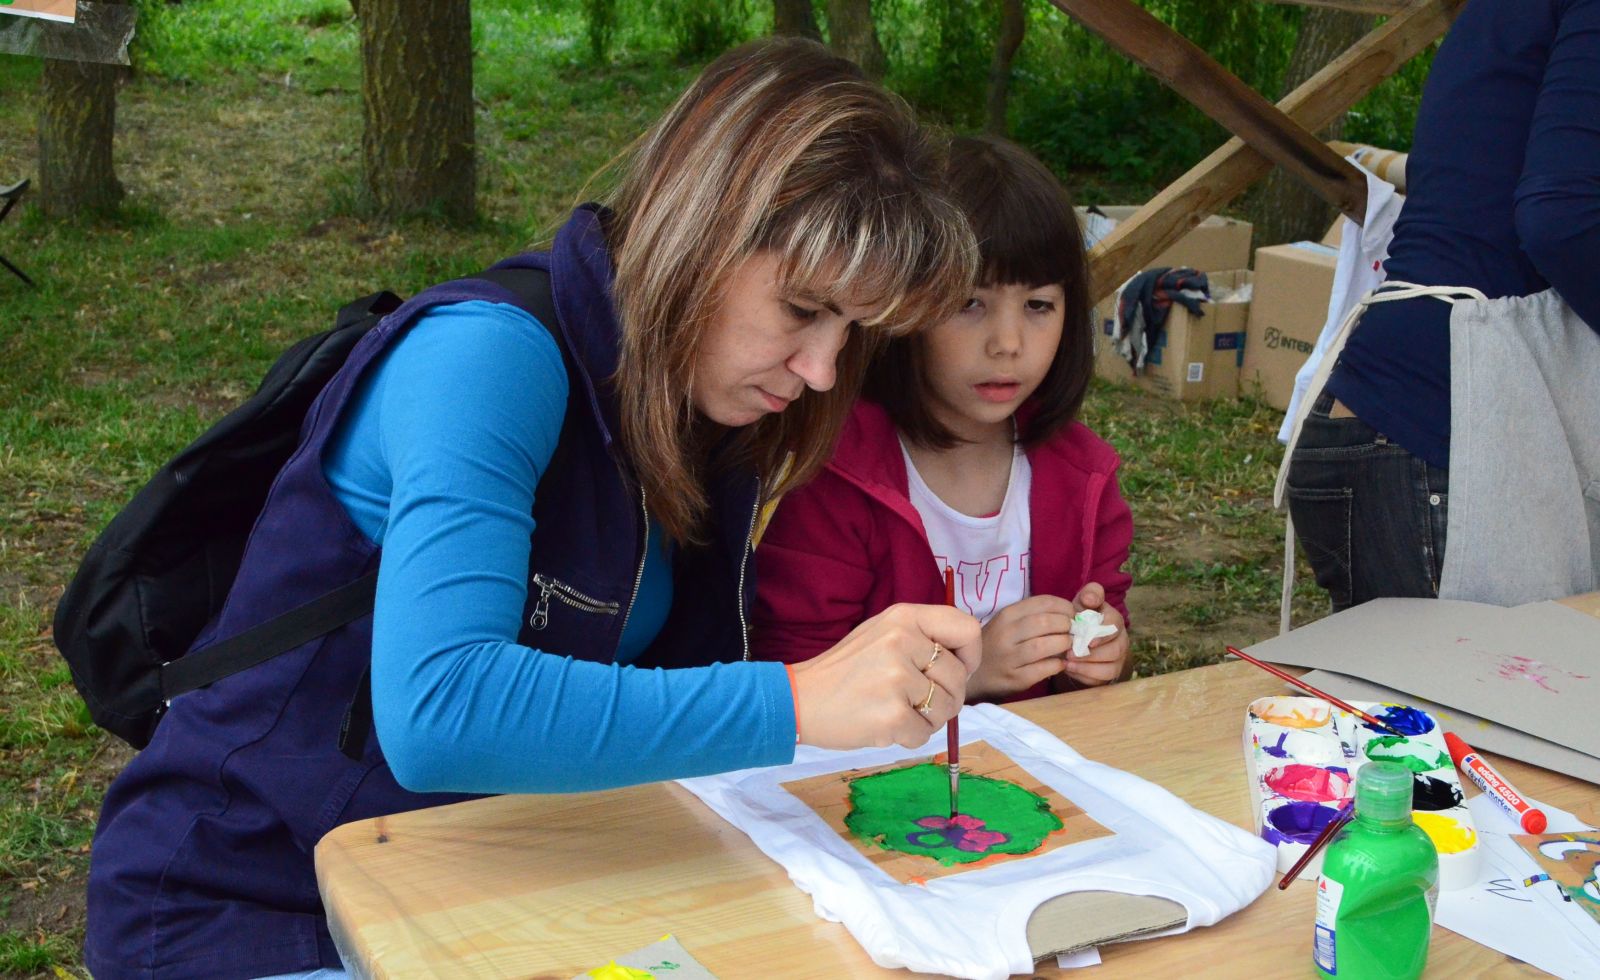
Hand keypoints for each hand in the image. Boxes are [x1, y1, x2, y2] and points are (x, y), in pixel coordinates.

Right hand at [790, 603, 980, 749]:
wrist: (798, 699)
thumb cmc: (845, 670)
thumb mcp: (881, 633)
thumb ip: (922, 638)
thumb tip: (966, 660)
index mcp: (903, 618)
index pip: (967, 629)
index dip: (970, 656)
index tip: (956, 669)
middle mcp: (903, 642)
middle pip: (959, 677)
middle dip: (945, 696)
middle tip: (912, 700)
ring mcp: (897, 678)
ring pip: (946, 708)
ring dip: (927, 719)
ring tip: (894, 710)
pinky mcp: (892, 715)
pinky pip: (925, 734)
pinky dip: (907, 737)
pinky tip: (882, 724)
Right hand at [968, 594, 1075, 700]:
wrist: (972, 676)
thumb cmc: (995, 646)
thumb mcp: (1007, 624)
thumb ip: (1032, 617)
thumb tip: (1069, 614)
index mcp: (1007, 615)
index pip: (1043, 602)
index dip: (1065, 607)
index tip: (1073, 614)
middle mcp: (1006, 634)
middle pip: (1046, 622)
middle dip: (1066, 626)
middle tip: (1073, 632)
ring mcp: (1009, 658)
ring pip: (1045, 645)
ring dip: (1064, 644)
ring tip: (1068, 647)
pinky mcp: (1015, 679)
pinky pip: (1043, 669)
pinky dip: (1057, 665)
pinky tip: (1060, 664)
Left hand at [1061, 583, 1129, 687]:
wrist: (1076, 638)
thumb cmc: (1080, 618)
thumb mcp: (1083, 603)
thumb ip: (1089, 595)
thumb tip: (1090, 599)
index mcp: (1114, 620)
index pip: (1114, 625)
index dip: (1101, 633)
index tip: (1087, 639)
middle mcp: (1120, 640)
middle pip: (1115, 650)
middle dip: (1092, 653)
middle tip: (1070, 653)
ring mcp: (1117, 659)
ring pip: (1110, 667)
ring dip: (1087, 666)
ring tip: (1068, 662)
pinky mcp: (1108, 673)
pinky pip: (1102, 679)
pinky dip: (1085, 675)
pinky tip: (1070, 669)